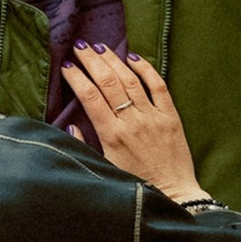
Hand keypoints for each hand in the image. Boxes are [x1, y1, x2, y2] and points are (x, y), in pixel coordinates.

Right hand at [64, 45, 207, 204]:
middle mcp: (132, 122)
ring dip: (114, 61)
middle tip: (81, 46)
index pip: (90, 97)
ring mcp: (153, 117)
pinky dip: (146, 69)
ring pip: (131, 80)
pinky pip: (158, 86)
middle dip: (92, 61)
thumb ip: (85, 146)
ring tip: (100, 48)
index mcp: (111, 136)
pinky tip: (133, 57)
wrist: (173, 195)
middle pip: (108, 83)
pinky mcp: (171, 117)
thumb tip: (70, 125)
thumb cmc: (135, 184)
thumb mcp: (104, 168)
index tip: (68, 66)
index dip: (77, 78)